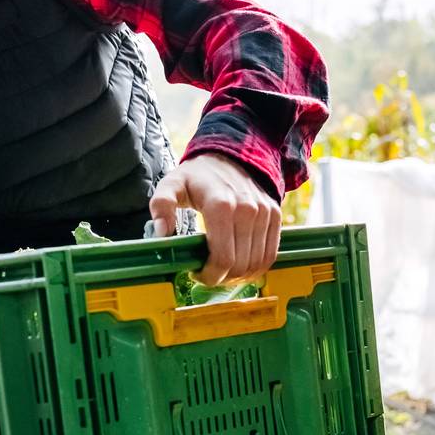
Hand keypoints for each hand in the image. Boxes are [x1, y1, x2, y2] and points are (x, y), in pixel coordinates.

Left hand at [149, 154, 280, 283]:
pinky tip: (240, 267)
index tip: (197, 275)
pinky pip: (270, 254)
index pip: (222, 258)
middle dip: (222, 278)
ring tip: (222, 272)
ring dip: (239, 276)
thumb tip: (160, 232)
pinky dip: (256, 268)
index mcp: (220, 205)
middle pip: (240, 265)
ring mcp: (264, 213)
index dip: (210, 275)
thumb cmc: (197, 176)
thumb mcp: (172, 185)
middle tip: (208, 275)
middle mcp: (247, 210)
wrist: (230, 155)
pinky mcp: (274, 216)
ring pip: (256, 264)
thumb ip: (161, 206)